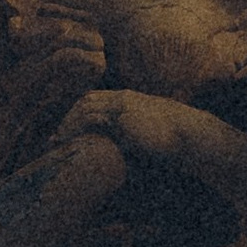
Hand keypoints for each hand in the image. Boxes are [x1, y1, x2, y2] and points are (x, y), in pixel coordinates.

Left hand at [58, 86, 229, 172]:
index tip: (69, 128)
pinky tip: (66, 140)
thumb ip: (137, 134)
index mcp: (131, 100)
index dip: (80, 112)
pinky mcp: (121, 115)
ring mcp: (122, 105)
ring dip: (68, 122)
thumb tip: (132, 148)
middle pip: (87, 100)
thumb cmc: (176, 139)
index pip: (97, 99)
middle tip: (56, 135)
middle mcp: (124, 98)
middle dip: (69, 116)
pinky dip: (74, 127)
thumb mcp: (152, 133)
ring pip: (85, 107)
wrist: (190, 136)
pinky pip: (90, 117)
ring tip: (57, 140)